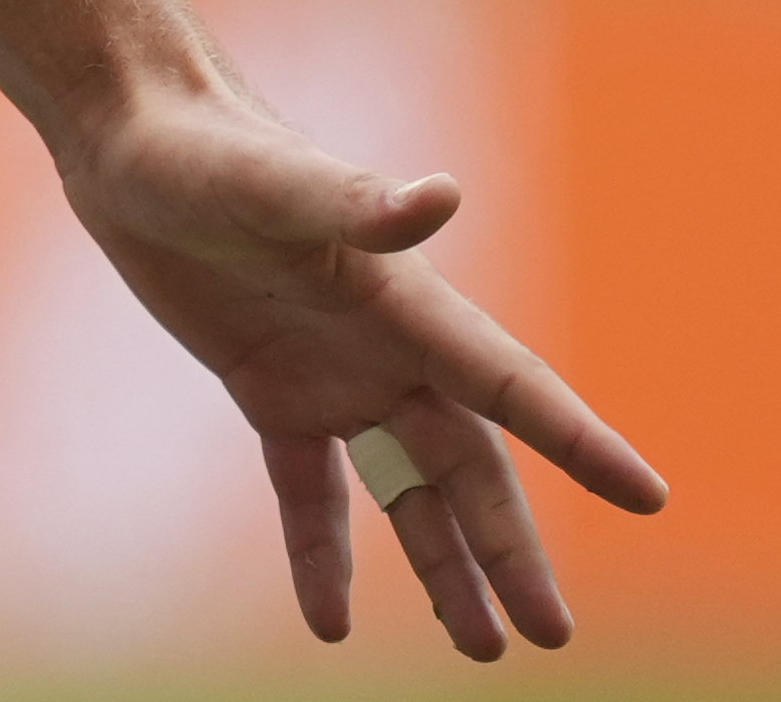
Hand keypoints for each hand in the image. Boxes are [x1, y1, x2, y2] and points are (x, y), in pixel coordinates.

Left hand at [61, 73, 670, 658]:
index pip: (512, 386)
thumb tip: (442, 195)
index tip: (649, 498)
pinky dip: (323, 555)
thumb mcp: (272, 182)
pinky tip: (333, 624)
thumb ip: (356, 201)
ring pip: (406, 491)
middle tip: (554, 636)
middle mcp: (386, 349)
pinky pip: (309, 492)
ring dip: (443, 566)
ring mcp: (332, 373)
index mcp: (407, 304)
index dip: (580, 442)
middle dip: (512, 550)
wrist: (131, 134)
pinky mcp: (269, 389)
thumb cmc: (206, 146)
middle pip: (469, 467)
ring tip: (480, 646)